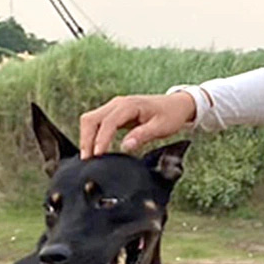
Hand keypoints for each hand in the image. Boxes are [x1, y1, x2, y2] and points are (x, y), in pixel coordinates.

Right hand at [78, 91, 196, 156]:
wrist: (176, 105)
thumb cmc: (170, 115)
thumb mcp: (161, 127)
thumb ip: (142, 136)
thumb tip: (126, 146)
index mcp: (129, 105)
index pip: (108, 122)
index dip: (101, 139)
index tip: (97, 155)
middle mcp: (118, 103)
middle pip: (91, 119)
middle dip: (86, 139)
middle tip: (87, 159)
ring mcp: (114, 107)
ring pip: (90, 120)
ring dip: (86, 137)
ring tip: (88, 157)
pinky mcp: (114, 113)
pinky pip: (96, 122)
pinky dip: (91, 135)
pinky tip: (93, 148)